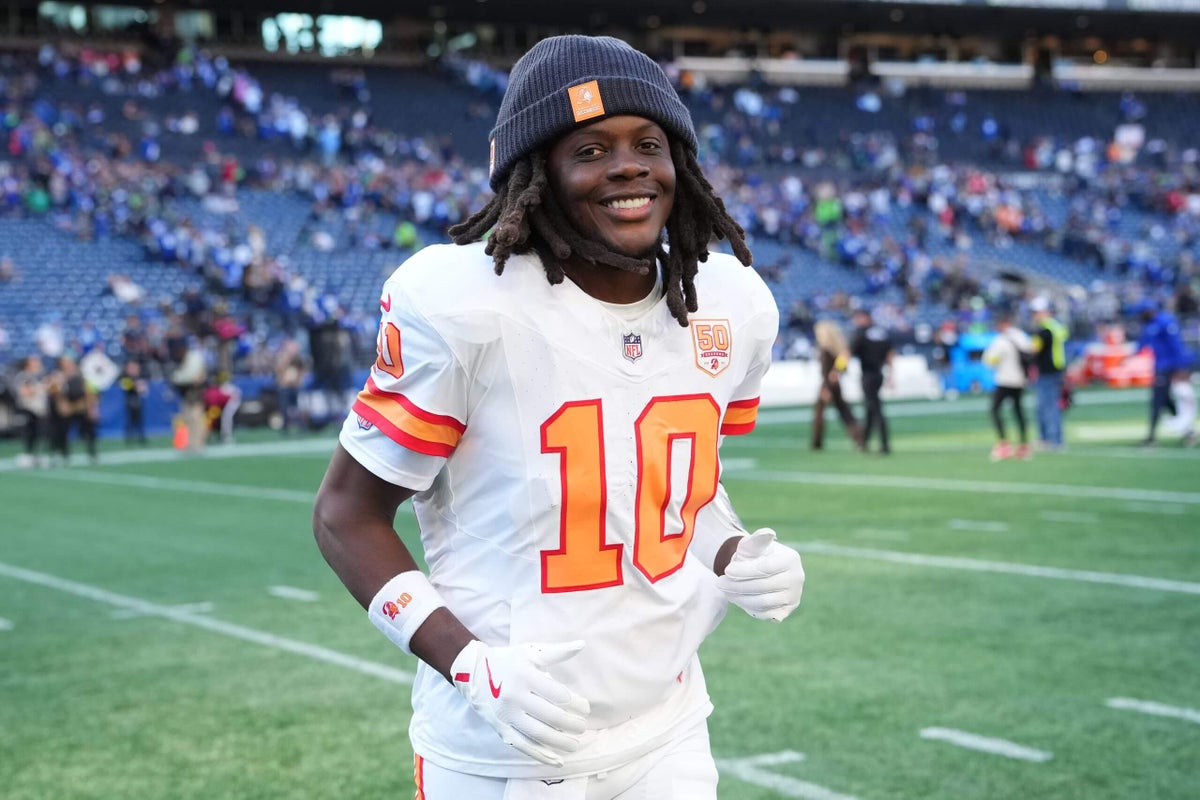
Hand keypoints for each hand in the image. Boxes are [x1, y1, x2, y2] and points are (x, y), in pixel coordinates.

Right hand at [450, 640, 589, 766]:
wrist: (472, 673)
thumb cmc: (508, 661)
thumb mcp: (530, 651)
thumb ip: (556, 652)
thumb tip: (581, 645)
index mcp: (525, 675)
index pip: (558, 694)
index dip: (577, 704)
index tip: (586, 709)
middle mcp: (515, 696)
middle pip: (551, 716)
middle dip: (572, 724)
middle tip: (582, 726)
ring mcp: (507, 714)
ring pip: (538, 734)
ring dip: (561, 742)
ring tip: (575, 744)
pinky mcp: (501, 728)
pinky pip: (523, 745)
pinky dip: (541, 754)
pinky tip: (557, 760)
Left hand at [717, 529, 804, 621]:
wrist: (759, 571)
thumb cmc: (754, 555)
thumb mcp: (753, 544)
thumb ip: (758, 538)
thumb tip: (768, 533)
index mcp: (791, 559)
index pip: (765, 568)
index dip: (744, 571)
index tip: (726, 570)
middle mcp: (797, 578)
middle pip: (763, 586)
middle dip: (738, 585)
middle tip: (720, 583)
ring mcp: (793, 596)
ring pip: (763, 602)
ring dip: (740, 597)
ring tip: (725, 591)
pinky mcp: (786, 610)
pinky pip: (765, 613)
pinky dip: (748, 607)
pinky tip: (736, 598)